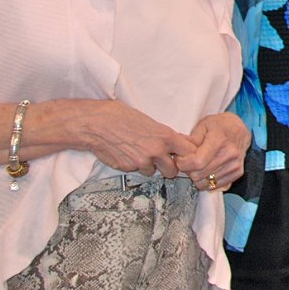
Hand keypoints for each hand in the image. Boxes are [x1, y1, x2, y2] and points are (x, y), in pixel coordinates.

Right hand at [75, 101, 198, 176]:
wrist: (99, 124)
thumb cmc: (123, 117)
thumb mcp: (151, 122)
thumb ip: (166, 134)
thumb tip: (181, 141)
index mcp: (166, 136)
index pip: (189, 152)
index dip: (188, 156)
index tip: (185, 157)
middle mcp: (157, 151)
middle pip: (173, 170)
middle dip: (169, 167)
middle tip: (163, 161)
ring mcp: (142, 161)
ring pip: (154, 172)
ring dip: (151, 167)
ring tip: (141, 153)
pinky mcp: (129, 168)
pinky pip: (137, 171)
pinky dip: (135, 166)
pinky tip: (128, 154)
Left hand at [174, 113, 250, 191]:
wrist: (240, 129)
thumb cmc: (219, 126)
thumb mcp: (202, 126)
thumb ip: (190, 140)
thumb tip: (177, 151)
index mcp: (220, 140)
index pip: (197, 162)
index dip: (183, 163)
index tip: (179, 159)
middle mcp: (230, 154)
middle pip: (199, 174)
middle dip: (188, 170)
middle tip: (188, 162)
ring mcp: (235, 165)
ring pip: (205, 183)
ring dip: (197, 177)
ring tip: (198, 166)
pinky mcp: (238, 173)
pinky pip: (215, 186)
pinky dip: (207, 181)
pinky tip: (207, 170)